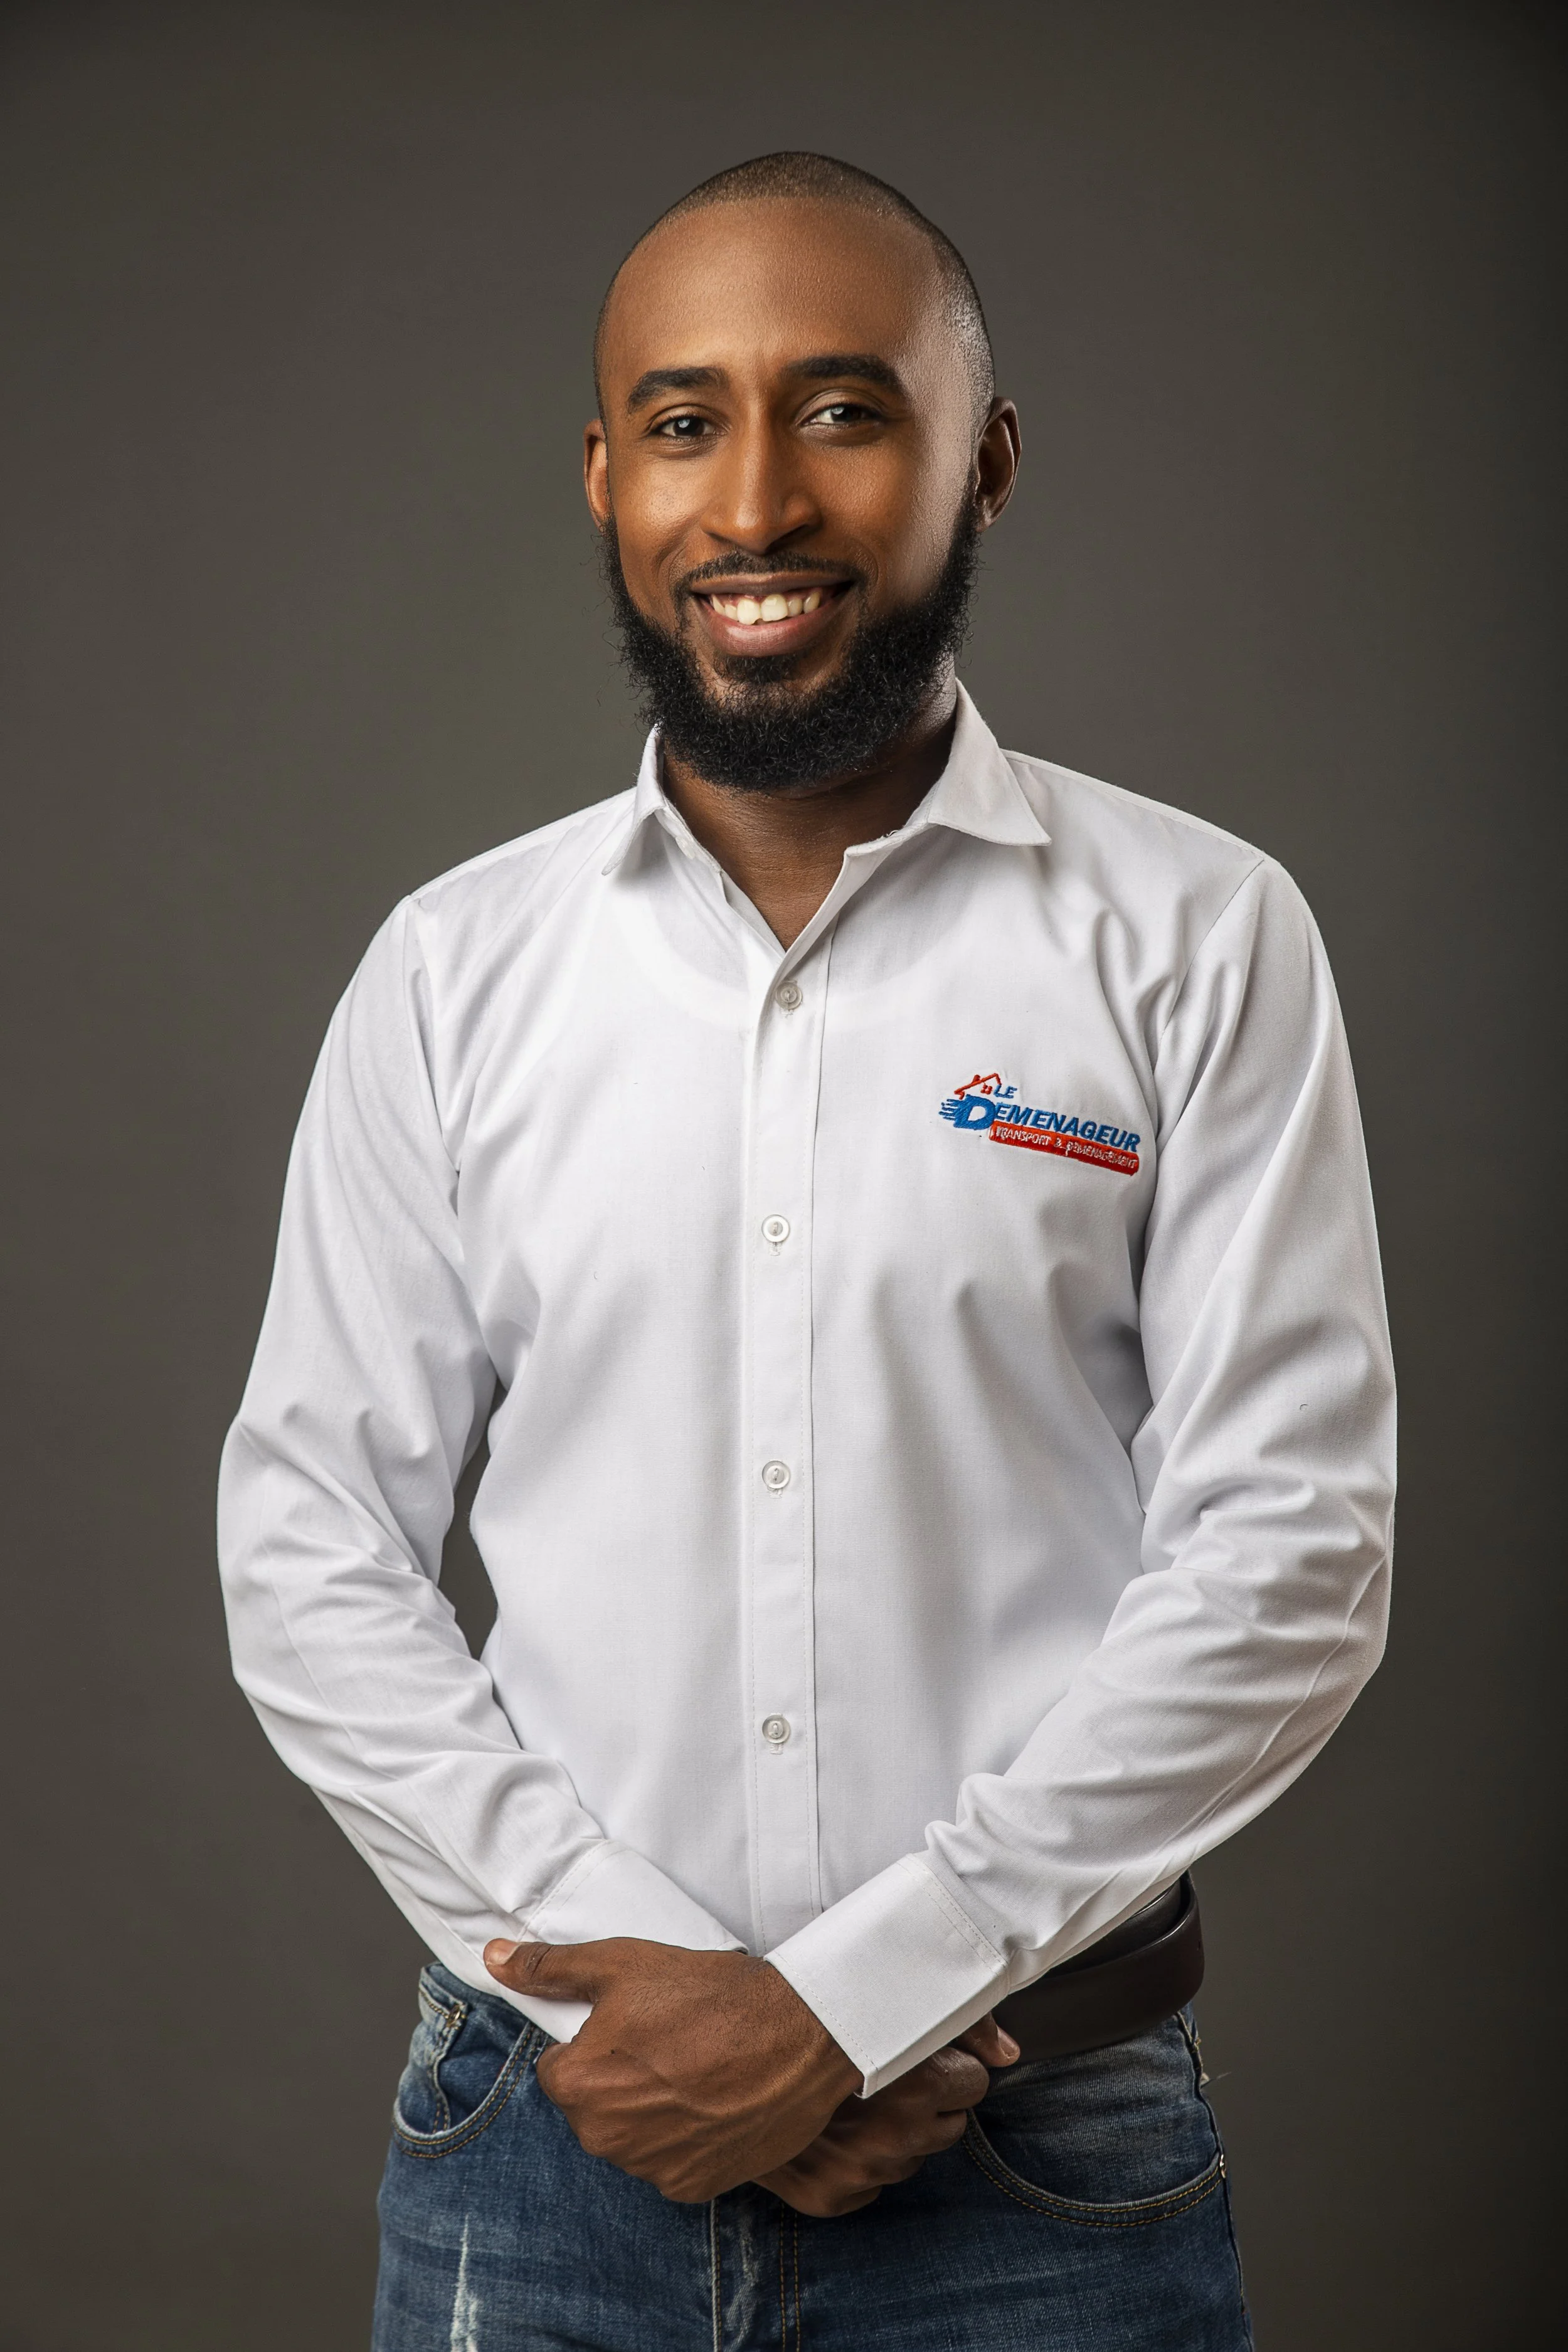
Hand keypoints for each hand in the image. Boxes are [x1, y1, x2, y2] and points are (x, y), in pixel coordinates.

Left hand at [483, 1936, 858, 2200]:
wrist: (798, 2032)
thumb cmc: (709, 1993)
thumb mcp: (621, 1962)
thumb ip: (550, 1968)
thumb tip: (495, 1958)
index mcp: (579, 2086)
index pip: (559, 2069)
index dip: (593, 2043)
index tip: (632, 2025)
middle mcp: (606, 2139)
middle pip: (593, 2107)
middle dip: (617, 2079)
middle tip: (667, 2041)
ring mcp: (652, 2168)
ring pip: (631, 2137)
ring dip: (650, 2111)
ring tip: (696, 2067)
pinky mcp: (694, 2186)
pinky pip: (671, 2162)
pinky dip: (685, 2139)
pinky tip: (713, 2100)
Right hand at [752, 2014, 1019, 2216]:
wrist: (731, 2065)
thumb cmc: (810, 2025)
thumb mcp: (890, 2007)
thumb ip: (963, 2024)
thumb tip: (1009, 2053)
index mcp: (915, 2085)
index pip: (973, 2084)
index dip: (951, 2067)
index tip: (927, 2059)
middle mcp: (894, 2136)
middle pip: (949, 2125)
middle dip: (929, 2102)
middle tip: (888, 2077)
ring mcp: (863, 2173)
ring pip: (912, 2157)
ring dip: (897, 2132)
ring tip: (858, 2100)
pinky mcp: (833, 2198)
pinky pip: (873, 2185)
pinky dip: (862, 2162)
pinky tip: (837, 2130)